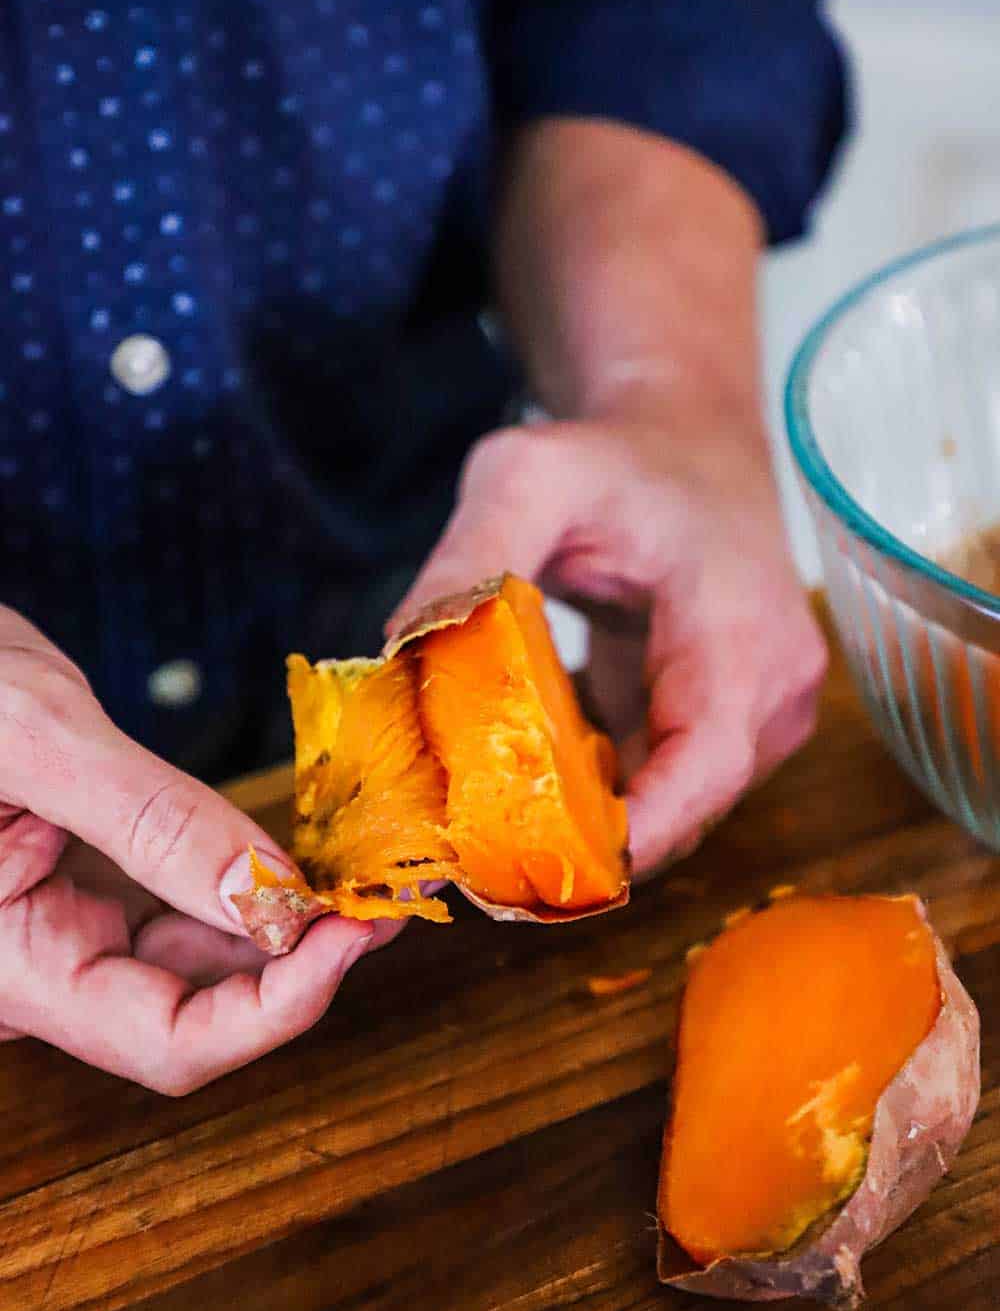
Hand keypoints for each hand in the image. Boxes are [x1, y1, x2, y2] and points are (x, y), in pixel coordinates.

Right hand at [0, 608, 397, 1092]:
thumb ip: (152, 820)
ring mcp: (57, 933)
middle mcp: (34, 970)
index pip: (168, 1043)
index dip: (280, 1005)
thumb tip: (276, 897)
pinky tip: (296, 852)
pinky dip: (241, 885)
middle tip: (386, 894)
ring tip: (359, 872)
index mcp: (4, 967)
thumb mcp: (36, 733)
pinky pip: (174, 912)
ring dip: (282, 926)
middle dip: (302, 964)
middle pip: (196, 1016)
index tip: (356, 931)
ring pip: (194, 966)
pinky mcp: (78, 890)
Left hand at [392, 406, 825, 876]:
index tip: (538, 868)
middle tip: (475, 854)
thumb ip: (467, 561)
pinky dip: (598, 795)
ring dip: (587, 822)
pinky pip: (663, 788)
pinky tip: (531, 776)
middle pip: (686, 809)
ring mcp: (762, 716)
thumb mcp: (528, 478)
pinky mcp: (730, 728)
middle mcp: (774, 690)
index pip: (705, 765)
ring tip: (491, 816)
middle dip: (585, 840)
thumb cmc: (616, 457)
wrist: (682, 442)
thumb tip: (396, 657)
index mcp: (744, 631)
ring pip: (673, 810)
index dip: (631, 831)